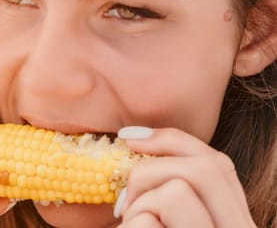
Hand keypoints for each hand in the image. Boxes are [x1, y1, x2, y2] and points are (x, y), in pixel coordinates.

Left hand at [114, 127, 255, 227]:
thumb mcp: (169, 214)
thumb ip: (169, 185)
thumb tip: (134, 138)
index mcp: (232, 219)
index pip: (217, 163)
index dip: (171, 139)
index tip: (129, 137)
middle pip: (206, 169)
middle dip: (151, 170)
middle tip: (124, 197)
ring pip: (177, 192)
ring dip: (139, 204)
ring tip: (130, 224)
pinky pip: (148, 221)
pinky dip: (130, 226)